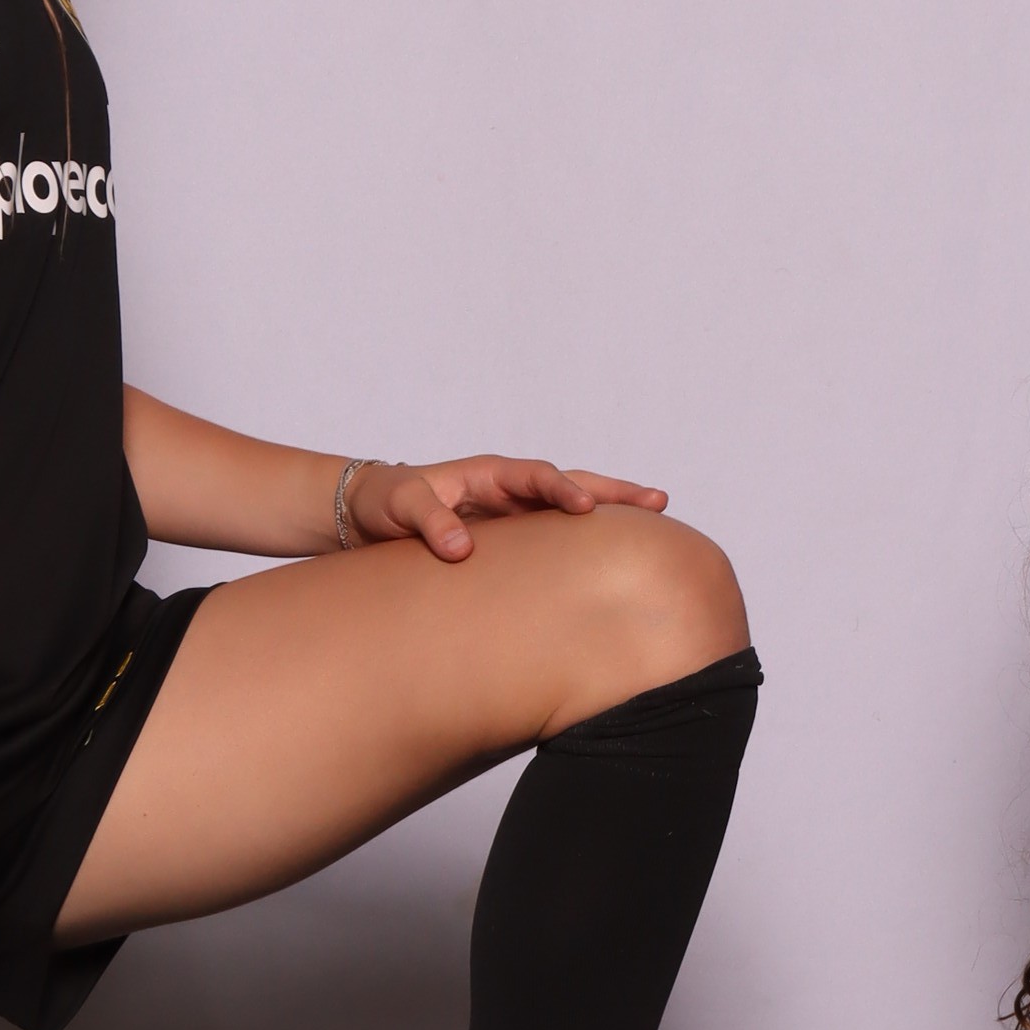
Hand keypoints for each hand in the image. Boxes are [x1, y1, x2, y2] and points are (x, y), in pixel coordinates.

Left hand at [345, 456, 669, 567]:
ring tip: (657, 516)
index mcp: (489, 474)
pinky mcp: (515, 537)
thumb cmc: (386, 502)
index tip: (586, 510)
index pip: (535, 476)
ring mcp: (517, 512)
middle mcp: (510, 489)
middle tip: (658, 500)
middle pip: (572, 483)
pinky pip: (558, 537)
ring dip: (613, 511)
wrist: (371, 513)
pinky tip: (616, 555)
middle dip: (614, 491)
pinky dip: (589, 540)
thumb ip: (430, 522)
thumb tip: (462, 548)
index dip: (561, 490)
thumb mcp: (400, 507)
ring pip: (572, 508)